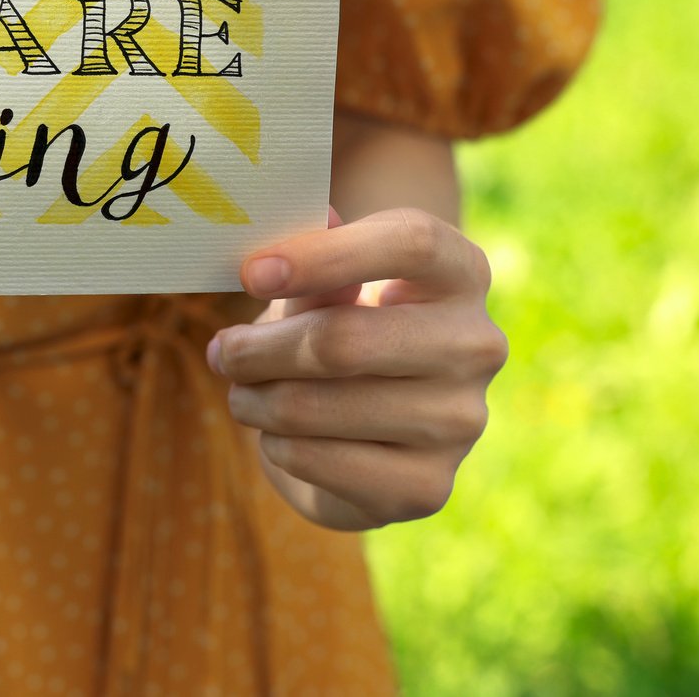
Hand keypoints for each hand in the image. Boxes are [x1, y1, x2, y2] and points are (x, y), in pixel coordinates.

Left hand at [207, 207, 505, 530]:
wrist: (371, 436)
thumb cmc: (343, 330)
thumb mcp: (328, 285)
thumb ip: (319, 256)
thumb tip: (319, 212)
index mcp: (462, 273)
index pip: (411, 242)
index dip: (321, 256)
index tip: (251, 274)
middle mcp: (478, 345)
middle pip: (343, 340)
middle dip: (258, 350)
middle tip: (220, 352)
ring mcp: (462, 421)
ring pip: (315, 406)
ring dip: (254, 400)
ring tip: (241, 392)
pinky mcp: (428, 486)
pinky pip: (316, 458)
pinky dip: (275, 445)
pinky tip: (277, 435)